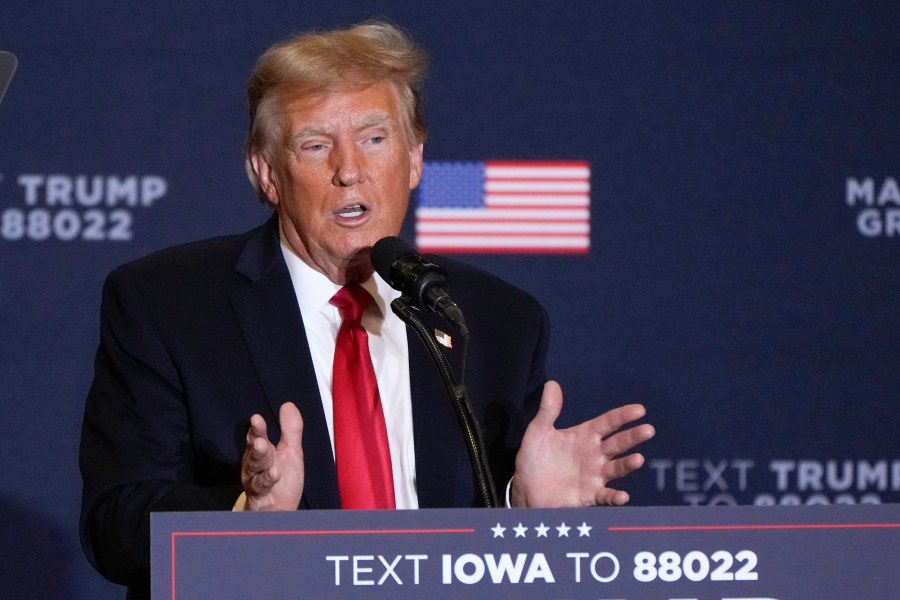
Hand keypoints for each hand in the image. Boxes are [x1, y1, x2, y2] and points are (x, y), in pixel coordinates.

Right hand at [240, 402, 304, 510]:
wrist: (281, 509)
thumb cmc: (284, 480)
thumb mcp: (291, 451)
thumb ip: (290, 430)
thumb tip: (287, 405)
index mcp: (262, 451)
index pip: (257, 436)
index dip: (257, 428)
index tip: (256, 418)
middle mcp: (255, 464)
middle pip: (255, 450)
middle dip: (256, 441)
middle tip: (259, 436)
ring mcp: (255, 479)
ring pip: (254, 467)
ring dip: (258, 457)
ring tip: (262, 446)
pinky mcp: (259, 495)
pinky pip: (261, 486)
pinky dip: (267, 479)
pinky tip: (275, 472)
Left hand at [510, 380, 654, 507]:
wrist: (526, 490)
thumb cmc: (534, 460)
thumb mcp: (538, 433)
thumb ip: (547, 411)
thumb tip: (551, 383)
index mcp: (585, 436)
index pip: (608, 423)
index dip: (623, 416)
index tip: (640, 410)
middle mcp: (595, 454)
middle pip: (618, 443)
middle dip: (633, 436)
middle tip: (648, 430)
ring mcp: (594, 475)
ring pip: (616, 468)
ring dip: (628, 464)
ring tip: (638, 459)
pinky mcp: (589, 495)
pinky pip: (605, 496)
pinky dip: (615, 496)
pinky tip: (622, 496)